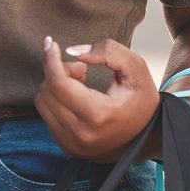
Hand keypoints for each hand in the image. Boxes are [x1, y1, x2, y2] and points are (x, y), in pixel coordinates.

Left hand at [34, 36, 161, 162]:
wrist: (147, 137)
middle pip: (48, 90)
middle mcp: (81, 134)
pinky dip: (55, 100)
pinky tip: (75, 98)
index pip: (58, 83)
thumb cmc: (140, 99)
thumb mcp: (135, 67)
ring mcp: (72, 144)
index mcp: (98, 115)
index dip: (51, 59)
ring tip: (81, 84)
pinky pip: (45, 114)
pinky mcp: (66, 147)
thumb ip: (108, 51)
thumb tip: (72, 51)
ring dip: (55, 85)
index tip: (50, 43)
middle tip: (82, 69)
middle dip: (59, 71)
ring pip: (42, 101)